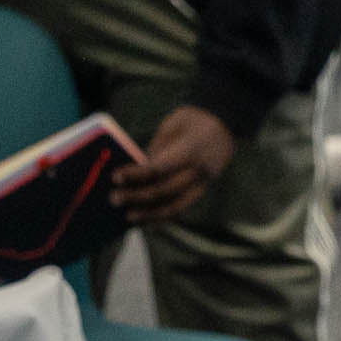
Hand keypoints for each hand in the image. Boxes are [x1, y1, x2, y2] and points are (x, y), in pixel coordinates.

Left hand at [112, 105, 236, 224]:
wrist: (226, 124)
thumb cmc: (194, 120)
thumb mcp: (173, 124)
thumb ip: (157, 148)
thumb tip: (137, 169)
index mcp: (190, 151)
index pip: (159, 169)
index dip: (136, 176)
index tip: (116, 178)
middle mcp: (198, 171)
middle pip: (164, 191)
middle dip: (137, 197)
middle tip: (115, 199)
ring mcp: (203, 184)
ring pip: (176, 206)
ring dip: (150, 214)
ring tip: (130, 217)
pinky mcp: (203, 190)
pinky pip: (183, 208)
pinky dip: (165, 216)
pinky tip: (149, 220)